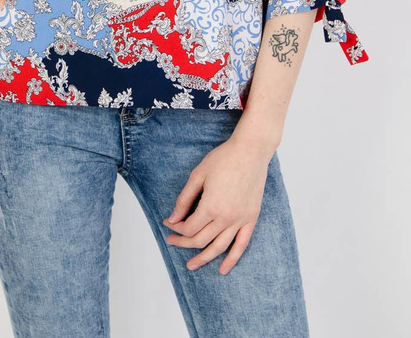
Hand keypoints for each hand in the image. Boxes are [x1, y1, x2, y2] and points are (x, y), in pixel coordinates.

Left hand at [161, 134, 273, 274]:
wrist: (251, 151)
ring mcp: (240, 220)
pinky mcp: (251, 219)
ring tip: (191, 266)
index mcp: (210, 206)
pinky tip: (223, 269)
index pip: (189, 228)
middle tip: (172, 241)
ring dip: (203, 258)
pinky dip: (232, 259)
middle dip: (183, 242)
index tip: (168, 223)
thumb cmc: (224, 159)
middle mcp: (225, 218)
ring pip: (219, 247)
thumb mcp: (198, 175)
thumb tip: (173, 218)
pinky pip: (241, 245)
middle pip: (200, 240)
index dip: (176, 228)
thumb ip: (185, 199)